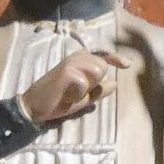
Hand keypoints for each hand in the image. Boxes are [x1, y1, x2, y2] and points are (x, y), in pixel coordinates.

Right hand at [19, 45, 133, 124]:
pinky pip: (85, 83)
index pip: (102, 56)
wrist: (35, 107)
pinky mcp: (67, 70)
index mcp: (80, 61)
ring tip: (72, 93)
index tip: (128, 64)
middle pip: (103, 66)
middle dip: (95, 83)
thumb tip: (115, 83)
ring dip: (88, 87)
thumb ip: (98, 91)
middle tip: (77, 92)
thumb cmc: (58, 101)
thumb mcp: (83, 98)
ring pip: (97, 70)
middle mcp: (77, 57)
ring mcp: (71, 62)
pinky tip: (66, 96)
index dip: (116, 59)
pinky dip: (78, 94)